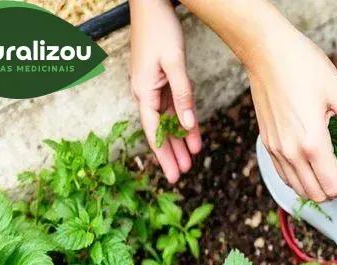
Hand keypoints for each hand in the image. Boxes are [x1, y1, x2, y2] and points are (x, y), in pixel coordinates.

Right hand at [129, 0, 201, 183]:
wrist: (152, 4)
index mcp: (143, 90)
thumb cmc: (160, 29)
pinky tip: (193, 135)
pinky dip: (183, 120)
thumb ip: (182, 94)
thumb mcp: (174, 63)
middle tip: (181, 177)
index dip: (164, 155)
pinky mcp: (160, 79)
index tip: (173, 176)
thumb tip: (187, 124)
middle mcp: (144, 92)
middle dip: (171, 154)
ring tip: (191, 161)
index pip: (154, 131)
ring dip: (179, 140)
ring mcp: (152, 86)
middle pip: (159, 130)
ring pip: (167, 120)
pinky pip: (172, 106)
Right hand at [242, 21, 336, 201]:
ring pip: (297, 188)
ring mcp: (275, 149)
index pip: (332, 187)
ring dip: (315, 185)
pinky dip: (298, 176)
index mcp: (312, 142)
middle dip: (333, 188)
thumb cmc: (303, 65)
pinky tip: (310, 159)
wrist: (266, 50)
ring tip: (327, 164)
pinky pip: (283, 174)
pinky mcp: (266, 142)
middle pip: (315, 194)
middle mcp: (290, 152)